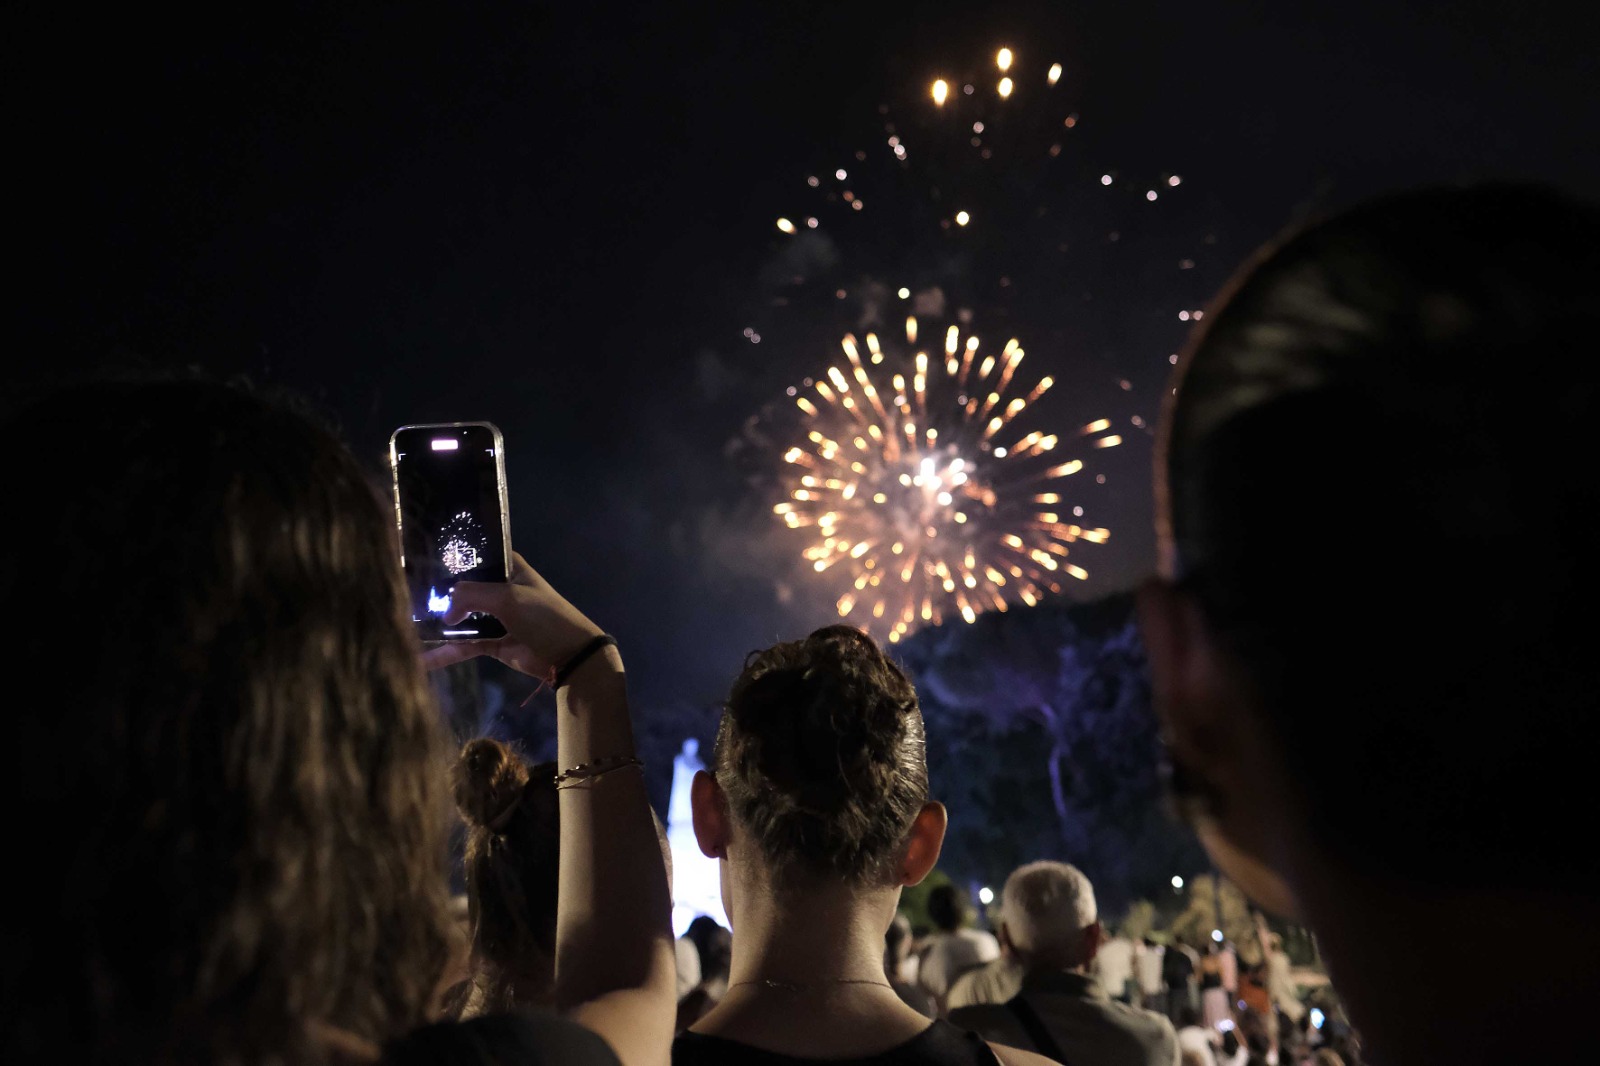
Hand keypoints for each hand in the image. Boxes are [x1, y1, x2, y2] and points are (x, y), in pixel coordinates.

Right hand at [421, 552, 603, 677]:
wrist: (568, 656)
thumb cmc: (542, 616)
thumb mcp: (508, 597)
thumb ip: (472, 595)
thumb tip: (444, 611)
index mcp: (509, 568)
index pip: (476, 556)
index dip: (452, 557)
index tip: (420, 557)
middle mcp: (499, 589)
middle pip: (463, 588)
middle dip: (437, 592)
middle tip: (403, 593)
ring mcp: (494, 617)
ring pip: (460, 618)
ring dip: (438, 623)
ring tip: (404, 625)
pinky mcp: (492, 642)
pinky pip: (464, 645)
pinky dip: (446, 652)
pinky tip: (422, 659)